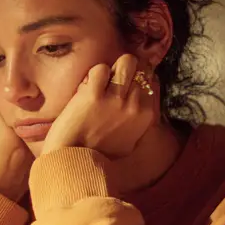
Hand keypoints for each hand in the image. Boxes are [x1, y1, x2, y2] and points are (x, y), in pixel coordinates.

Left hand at [42, 54, 158, 158]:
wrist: (74, 162)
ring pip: (126, 62)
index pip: (150, 81)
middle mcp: (135, 105)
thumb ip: (138, 120)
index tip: (124, 86)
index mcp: (146, 116)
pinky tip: (87, 88)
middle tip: (111, 84)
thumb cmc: (100, 154)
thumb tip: (143, 102)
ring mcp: (116, 99)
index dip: (136, 80)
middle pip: (139, 69)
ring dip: (113, 69)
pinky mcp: (93, 95)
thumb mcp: (131, 142)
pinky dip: (93, 75)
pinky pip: (100, 69)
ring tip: (101, 82)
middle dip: (125, 73)